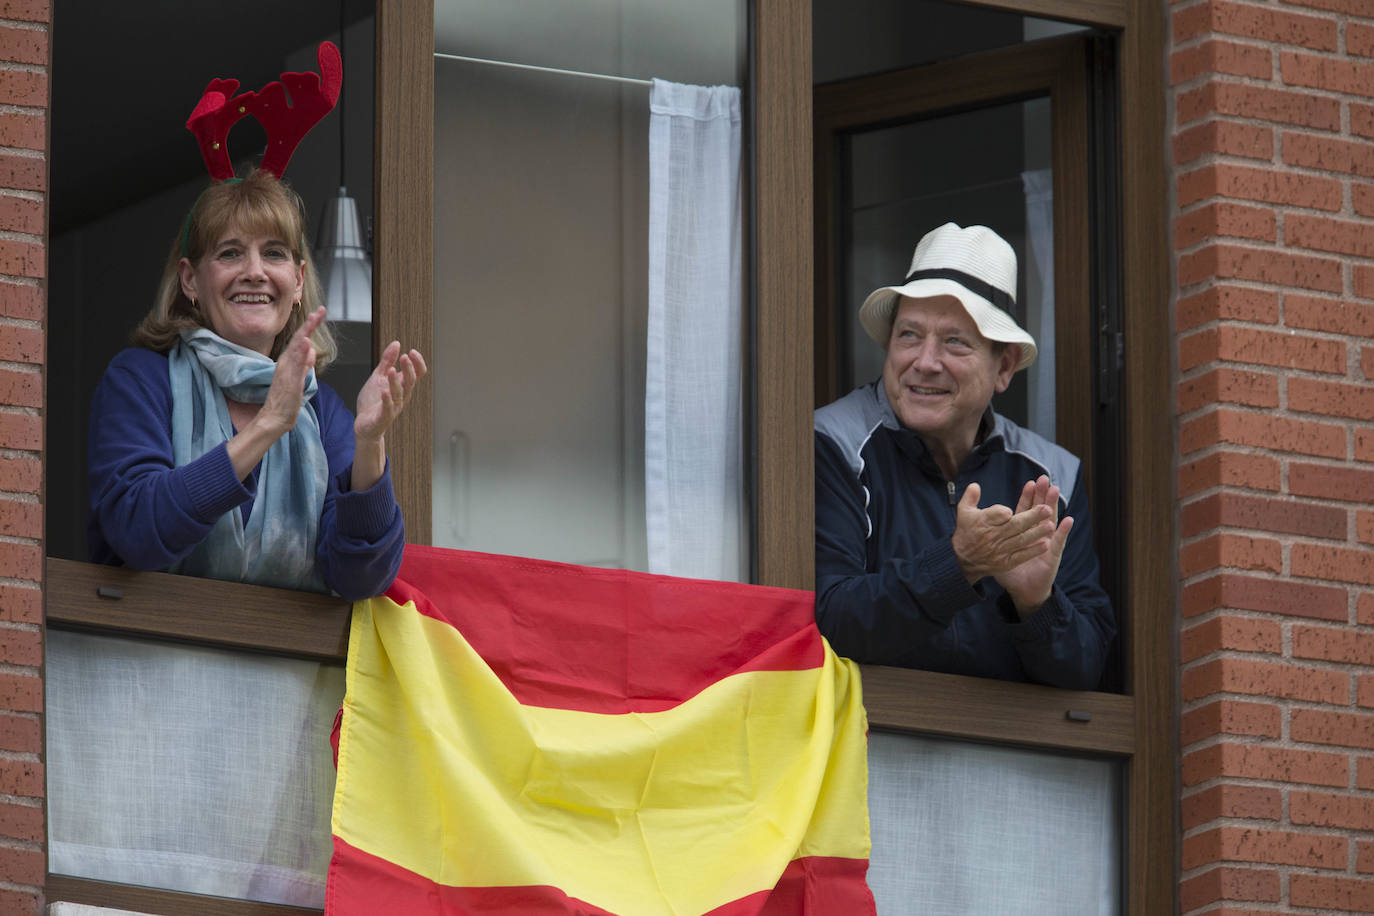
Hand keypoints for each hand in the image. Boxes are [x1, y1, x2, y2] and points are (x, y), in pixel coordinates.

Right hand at [226, 307, 323, 479]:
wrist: (275, 418)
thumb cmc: (286, 399)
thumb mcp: (299, 378)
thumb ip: (305, 364)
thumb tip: (311, 350)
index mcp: (290, 362)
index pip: (302, 339)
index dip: (310, 326)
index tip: (320, 312)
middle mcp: (287, 363)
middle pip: (299, 339)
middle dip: (309, 324)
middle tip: (320, 310)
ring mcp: (287, 371)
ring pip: (297, 348)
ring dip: (305, 333)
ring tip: (314, 319)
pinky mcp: (289, 382)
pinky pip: (295, 365)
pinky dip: (300, 353)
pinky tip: (305, 343)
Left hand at [352, 341, 427, 491]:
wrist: (364, 425)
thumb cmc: (373, 402)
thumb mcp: (378, 377)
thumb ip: (387, 360)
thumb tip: (396, 343)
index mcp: (402, 386)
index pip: (417, 374)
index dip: (417, 363)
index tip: (412, 351)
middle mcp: (401, 397)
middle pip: (410, 382)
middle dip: (409, 369)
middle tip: (405, 356)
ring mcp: (393, 408)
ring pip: (399, 394)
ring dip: (395, 382)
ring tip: (390, 370)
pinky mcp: (383, 418)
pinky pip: (387, 409)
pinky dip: (387, 400)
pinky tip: (384, 391)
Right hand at [950, 481, 1055, 583]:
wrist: (962, 560)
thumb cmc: (966, 531)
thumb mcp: (963, 512)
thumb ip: (970, 497)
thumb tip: (976, 485)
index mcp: (982, 522)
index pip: (994, 515)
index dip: (1001, 513)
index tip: (1010, 510)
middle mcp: (992, 536)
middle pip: (1014, 526)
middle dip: (1031, 517)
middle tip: (1047, 509)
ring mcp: (999, 550)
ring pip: (1021, 540)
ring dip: (1037, 533)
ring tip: (1050, 525)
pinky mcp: (1005, 563)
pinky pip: (1021, 556)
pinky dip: (1033, 551)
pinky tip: (1045, 545)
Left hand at [994, 476, 1074, 617]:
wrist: (1023, 590)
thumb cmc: (1010, 572)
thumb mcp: (995, 554)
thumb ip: (988, 540)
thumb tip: (973, 528)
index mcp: (1023, 533)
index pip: (1025, 510)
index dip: (1028, 497)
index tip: (1030, 483)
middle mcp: (1037, 534)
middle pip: (1040, 510)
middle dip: (1042, 495)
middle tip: (1044, 479)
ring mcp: (1047, 543)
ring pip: (1051, 521)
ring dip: (1054, 506)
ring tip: (1056, 491)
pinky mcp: (1053, 555)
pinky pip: (1059, 542)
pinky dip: (1064, 531)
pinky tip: (1068, 520)